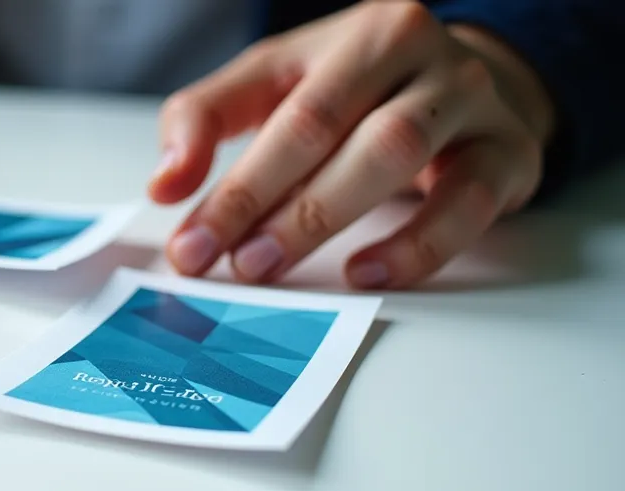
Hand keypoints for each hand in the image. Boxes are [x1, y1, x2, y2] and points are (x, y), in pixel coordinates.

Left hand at [149, 1, 554, 288]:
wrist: (471, 79)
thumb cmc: (358, 88)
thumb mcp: (275, 82)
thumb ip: (206, 119)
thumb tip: (164, 185)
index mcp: (358, 35)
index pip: (286, 114)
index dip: (232, 185)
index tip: (189, 244)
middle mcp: (417, 54)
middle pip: (332, 129)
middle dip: (270, 205)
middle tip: (230, 264)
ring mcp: (470, 100)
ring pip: (394, 154)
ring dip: (325, 221)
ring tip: (273, 267)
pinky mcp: (509, 154)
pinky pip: (467, 204)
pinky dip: (416, 245)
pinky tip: (366, 273)